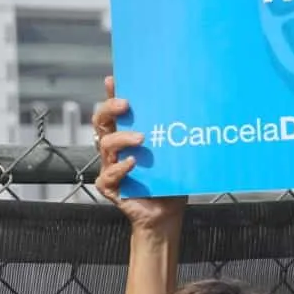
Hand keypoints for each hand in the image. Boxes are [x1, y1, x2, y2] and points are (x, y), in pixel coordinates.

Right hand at [92, 77, 184, 231]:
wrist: (166, 214)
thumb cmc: (170, 179)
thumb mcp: (173, 150)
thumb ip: (173, 132)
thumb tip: (193, 104)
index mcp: (126, 135)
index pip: (114, 110)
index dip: (111, 94)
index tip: (113, 79)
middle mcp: (114, 148)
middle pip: (101, 121)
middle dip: (109, 109)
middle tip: (125, 104)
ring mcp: (110, 166)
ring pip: (105, 145)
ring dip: (122, 138)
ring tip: (141, 139)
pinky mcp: (111, 187)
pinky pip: (109, 174)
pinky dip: (120, 167)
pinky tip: (132, 163)